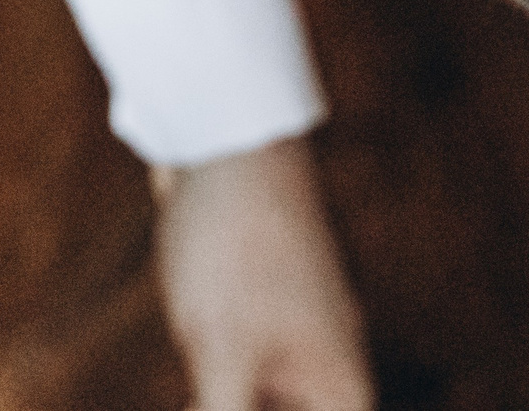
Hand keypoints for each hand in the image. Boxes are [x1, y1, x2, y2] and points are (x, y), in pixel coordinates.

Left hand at [158, 139, 371, 410]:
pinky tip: (187, 387)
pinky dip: (214, 389)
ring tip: (191, 388)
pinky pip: (239, 370)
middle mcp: (325, 362)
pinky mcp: (251, 308)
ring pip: (261, 398)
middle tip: (195, 397)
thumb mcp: (221, 353)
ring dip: (223, 400)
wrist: (222, 143)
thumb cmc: (236, 248)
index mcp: (341, 384)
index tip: (214, 408)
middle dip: (237, 410)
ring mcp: (290, 332)